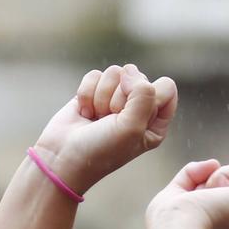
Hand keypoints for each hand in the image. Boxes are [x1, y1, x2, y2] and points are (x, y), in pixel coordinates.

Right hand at [31, 64, 177, 195]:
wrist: (63, 158)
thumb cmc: (101, 151)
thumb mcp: (132, 128)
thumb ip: (143, 94)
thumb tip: (129, 71)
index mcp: (156, 121)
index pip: (166, 87)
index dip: (146, 96)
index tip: (130, 116)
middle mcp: (138, 109)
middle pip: (138, 76)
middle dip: (119, 98)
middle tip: (109, 121)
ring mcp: (115, 99)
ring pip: (115, 72)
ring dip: (101, 97)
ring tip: (96, 119)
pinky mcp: (94, 92)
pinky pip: (95, 75)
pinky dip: (86, 94)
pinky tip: (84, 113)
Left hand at [144, 160, 228, 228]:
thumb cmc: (169, 224)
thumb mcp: (175, 193)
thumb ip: (192, 175)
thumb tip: (214, 163)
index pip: (216, 197)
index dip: (199, 192)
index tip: (189, 205)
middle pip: (226, 185)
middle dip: (208, 185)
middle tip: (196, 203)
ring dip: (214, 182)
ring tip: (206, 201)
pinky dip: (221, 176)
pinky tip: (214, 195)